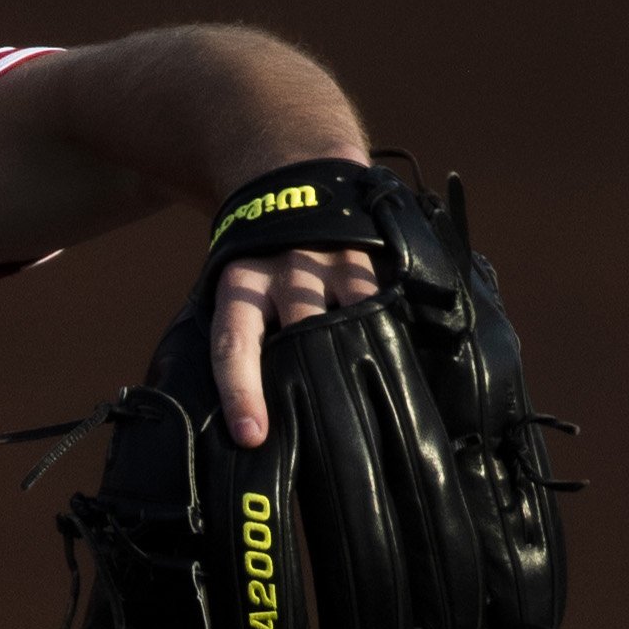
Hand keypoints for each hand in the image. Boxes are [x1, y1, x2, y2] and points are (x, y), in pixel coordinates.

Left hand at [209, 247, 380, 445]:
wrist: (290, 190)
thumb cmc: (260, 265)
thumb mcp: (237, 291)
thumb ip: (242, 338)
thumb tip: (246, 417)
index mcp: (238, 287)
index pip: (233, 345)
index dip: (241, 392)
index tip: (252, 435)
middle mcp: (282, 274)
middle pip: (299, 336)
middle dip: (311, 384)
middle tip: (328, 438)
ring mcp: (327, 262)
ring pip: (346, 320)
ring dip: (354, 363)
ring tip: (370, 415)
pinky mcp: (364, 257)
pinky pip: (380, 303)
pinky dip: (387, 336)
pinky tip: (396, 367)